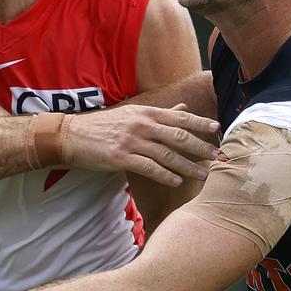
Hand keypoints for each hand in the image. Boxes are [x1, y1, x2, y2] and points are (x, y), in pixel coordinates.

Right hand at [66, 102, 219, 186]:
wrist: (73, 135)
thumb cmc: (104, 126)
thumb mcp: (132, 114)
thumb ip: (160, 113)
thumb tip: (183, 108)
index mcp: (146, 113)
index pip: (179, 117)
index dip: (199, 123)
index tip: (218, 129)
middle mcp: (142, 125)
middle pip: (178, 136)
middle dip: (201, 147)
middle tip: (218, 156)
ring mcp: (132, 141)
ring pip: (167, 155)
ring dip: (188, 166)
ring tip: (203, 174)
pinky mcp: (121, 157)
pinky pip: (149, 168)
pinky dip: (165, 175)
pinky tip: (177, 182)